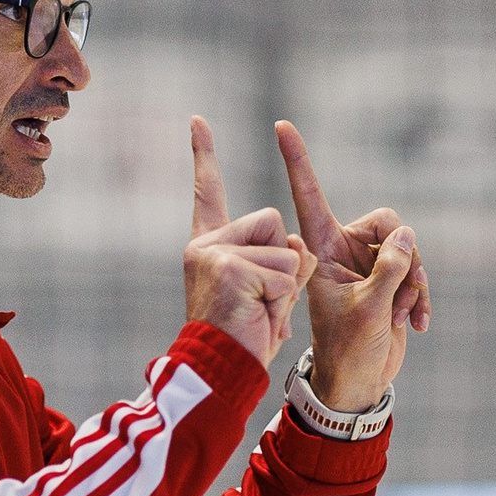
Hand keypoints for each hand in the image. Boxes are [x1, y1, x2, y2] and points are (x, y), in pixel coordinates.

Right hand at [185, 117, 316, 364]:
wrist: (219, 376)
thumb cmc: (242, 343)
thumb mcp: (263, 293)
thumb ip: (277, 263)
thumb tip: (299, 246)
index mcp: (208, 245)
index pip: (207, 193)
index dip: (203, 156)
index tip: (197, 120)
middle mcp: (206, 244)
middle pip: (274, 223)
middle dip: (284, 263)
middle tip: (260, 302)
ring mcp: (215, 254)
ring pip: (285, 249)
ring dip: (286, 288)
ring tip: (259, 313)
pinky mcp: (230, 268)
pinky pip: (285, 272)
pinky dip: (282, 301)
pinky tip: (257, 317)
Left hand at [277, 121, 427, 411]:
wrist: (360, 381)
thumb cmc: (349, 349)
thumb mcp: (369, 309)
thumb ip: (389, 269)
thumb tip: (408, 234)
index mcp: (321, 250)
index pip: (307, 197)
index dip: (297, 161)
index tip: (280, 125)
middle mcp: (343, 249)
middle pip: (386, 222)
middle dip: (401, 256)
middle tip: (395, 296)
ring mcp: (369, 263)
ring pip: (407, 246)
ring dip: (412, 282)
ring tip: (400, 314)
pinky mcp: (391, 278)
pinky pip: (417, 267)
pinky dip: (421, 294)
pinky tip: (417, 323)